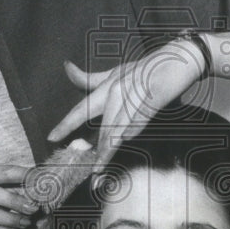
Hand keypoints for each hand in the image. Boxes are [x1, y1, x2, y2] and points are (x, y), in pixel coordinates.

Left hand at [47, 41, 204, 163]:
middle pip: (103, 128)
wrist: (177, 59)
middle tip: (88, 169)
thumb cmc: (146, 68)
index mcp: (107, 86)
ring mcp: (134, 98)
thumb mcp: (116, 72)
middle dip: (96, 151)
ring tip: (99, 167)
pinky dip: (129, 137)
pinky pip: (136, 126)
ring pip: (117, 131)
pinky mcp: (151, 104)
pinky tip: (123, 146)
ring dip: (109, 150)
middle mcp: (117, 92)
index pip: (81, 108)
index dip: (65, 124)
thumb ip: (90, 78)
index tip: (51, 137)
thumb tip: (66, 67)